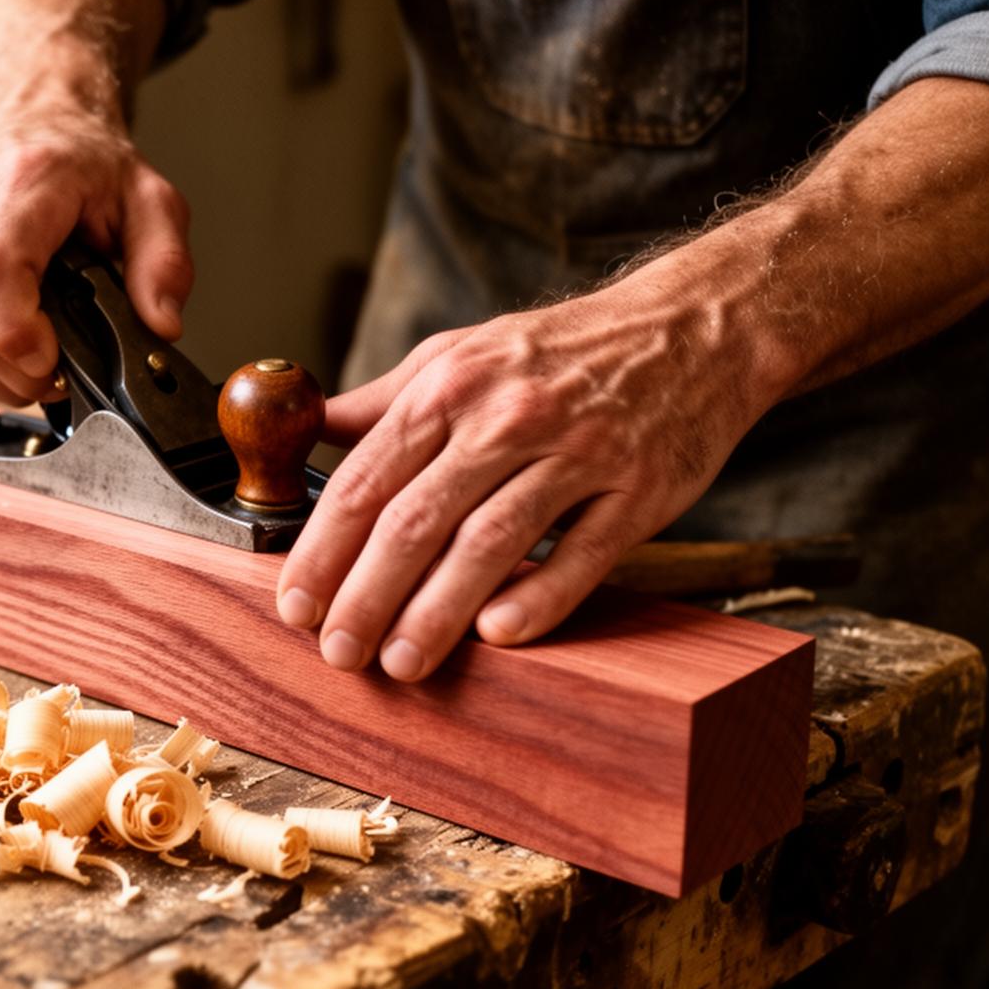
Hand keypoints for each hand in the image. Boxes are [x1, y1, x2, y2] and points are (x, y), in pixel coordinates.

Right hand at [0, 111, 193, 405]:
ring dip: (0, 379)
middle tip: (64, 372)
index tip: (54, 362)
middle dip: (23, 374)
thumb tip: (161, 325)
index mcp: (22, 179)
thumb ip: (165, 262)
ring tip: (40, 360)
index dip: (17, 334)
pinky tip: (6, 350)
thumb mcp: (151, 200)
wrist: (27, 126)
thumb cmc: (84, 168)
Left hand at [275, 279, 780, 680]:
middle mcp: (507, 418)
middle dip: (366, 595)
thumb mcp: (462, 351)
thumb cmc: (563, 350)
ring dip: (437, 612)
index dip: (323, 550)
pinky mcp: (640, 488)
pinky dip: (538, 597)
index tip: (293, 604)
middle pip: (416, 520)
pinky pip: (583, 553)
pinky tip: (498, 635)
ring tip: (402, 663)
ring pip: (490, 543)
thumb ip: (384, 400)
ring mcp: (577, 453)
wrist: (694, 326)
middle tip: (338, 651)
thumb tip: (307, 430)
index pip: (366, 480)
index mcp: (450, 387)